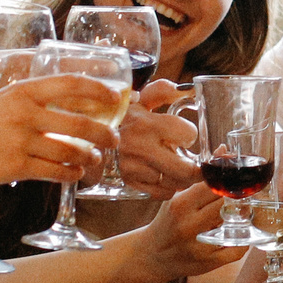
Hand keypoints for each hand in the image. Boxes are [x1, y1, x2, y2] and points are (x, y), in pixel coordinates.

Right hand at [0, 78, 112, 187]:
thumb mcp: (3, 101)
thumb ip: (32, 102)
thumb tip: (68, 107)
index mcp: (23, 91)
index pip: (72, 84)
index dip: (99, 90)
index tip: (116, 97)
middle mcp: (25, 112)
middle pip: (81, 122)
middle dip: (105, 133)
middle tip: (115, 139)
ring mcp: (21, 140)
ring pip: (71, 150)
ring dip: (89, 157)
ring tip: (95, 159)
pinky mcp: (16, 166)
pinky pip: (55, 172)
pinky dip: (71, 174)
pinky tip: (75, 174)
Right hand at [112, 78, 201, 199]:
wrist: (87, 139)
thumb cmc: (117, 118)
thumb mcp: (136, 99)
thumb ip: (161, 91)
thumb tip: (186, 89)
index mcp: (148, 123)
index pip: (189, 134)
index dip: (190, 134)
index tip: (184, 134)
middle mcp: (142, 148)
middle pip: (186, 170)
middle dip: (196, 167)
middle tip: (195, 162)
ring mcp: (135, 168)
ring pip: (175, 183)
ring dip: (182, 177)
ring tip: (176, 166)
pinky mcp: (130, 183)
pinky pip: (161, 192)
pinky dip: (168, 186)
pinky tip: (163, 175)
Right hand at [131, 184, 254, 279]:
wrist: (152, 255)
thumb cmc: (168, 221)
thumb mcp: (178, 195)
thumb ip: (201, 176)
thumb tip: (224, 150)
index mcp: (180, 205)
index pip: (212, 186)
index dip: (229, 179)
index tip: (238, 176)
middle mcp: (188, 225)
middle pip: (225, 204)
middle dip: (238, 197)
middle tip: (245, 193)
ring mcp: (199, 246)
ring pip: (234, 227)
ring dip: (244, 217)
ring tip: (243, 211)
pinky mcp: (208, 263)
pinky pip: (236, 250)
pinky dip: (244, 240)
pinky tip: (240, 231)